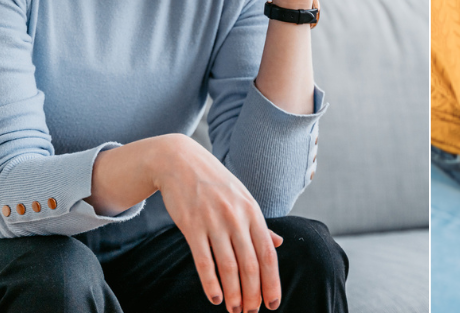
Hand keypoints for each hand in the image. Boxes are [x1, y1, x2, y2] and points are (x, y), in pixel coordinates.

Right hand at [153, 135, 283, 312]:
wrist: (180, 161)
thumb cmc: (215, 183)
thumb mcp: (243, 198)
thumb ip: (260, 224)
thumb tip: (278, 243)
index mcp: (253, 212)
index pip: (268, 253)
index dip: (272, 281)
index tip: (273, 303)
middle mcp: (236, 218)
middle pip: (250, 264)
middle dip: (253, 293)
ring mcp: (214, 221)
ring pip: (228, 266)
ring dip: (234, 293)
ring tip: (236, 311)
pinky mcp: (192, 226)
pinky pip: (203, 260)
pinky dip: (210, 282)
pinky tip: (215, 298)